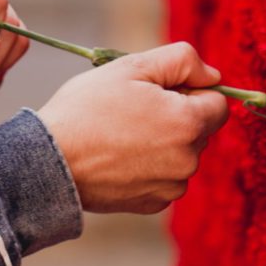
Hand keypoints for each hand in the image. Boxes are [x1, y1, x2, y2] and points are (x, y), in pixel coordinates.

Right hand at [37, 42, 229, 213]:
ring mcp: (171, 186)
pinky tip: (119, 156)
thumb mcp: (132, 66)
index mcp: (189, 123)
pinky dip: (150, 165)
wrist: (47, 162)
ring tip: (122, 133)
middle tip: (134, 109)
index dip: (190, 90)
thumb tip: (214, 76)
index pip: (218, 102)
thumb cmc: (86, 109)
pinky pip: (165, 176)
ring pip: (183, 153)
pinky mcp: (153, 204)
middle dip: (177, 115)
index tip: (158, 90)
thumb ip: (183, 61)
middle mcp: (188, 160)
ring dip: (164, 141)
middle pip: (201, 128)